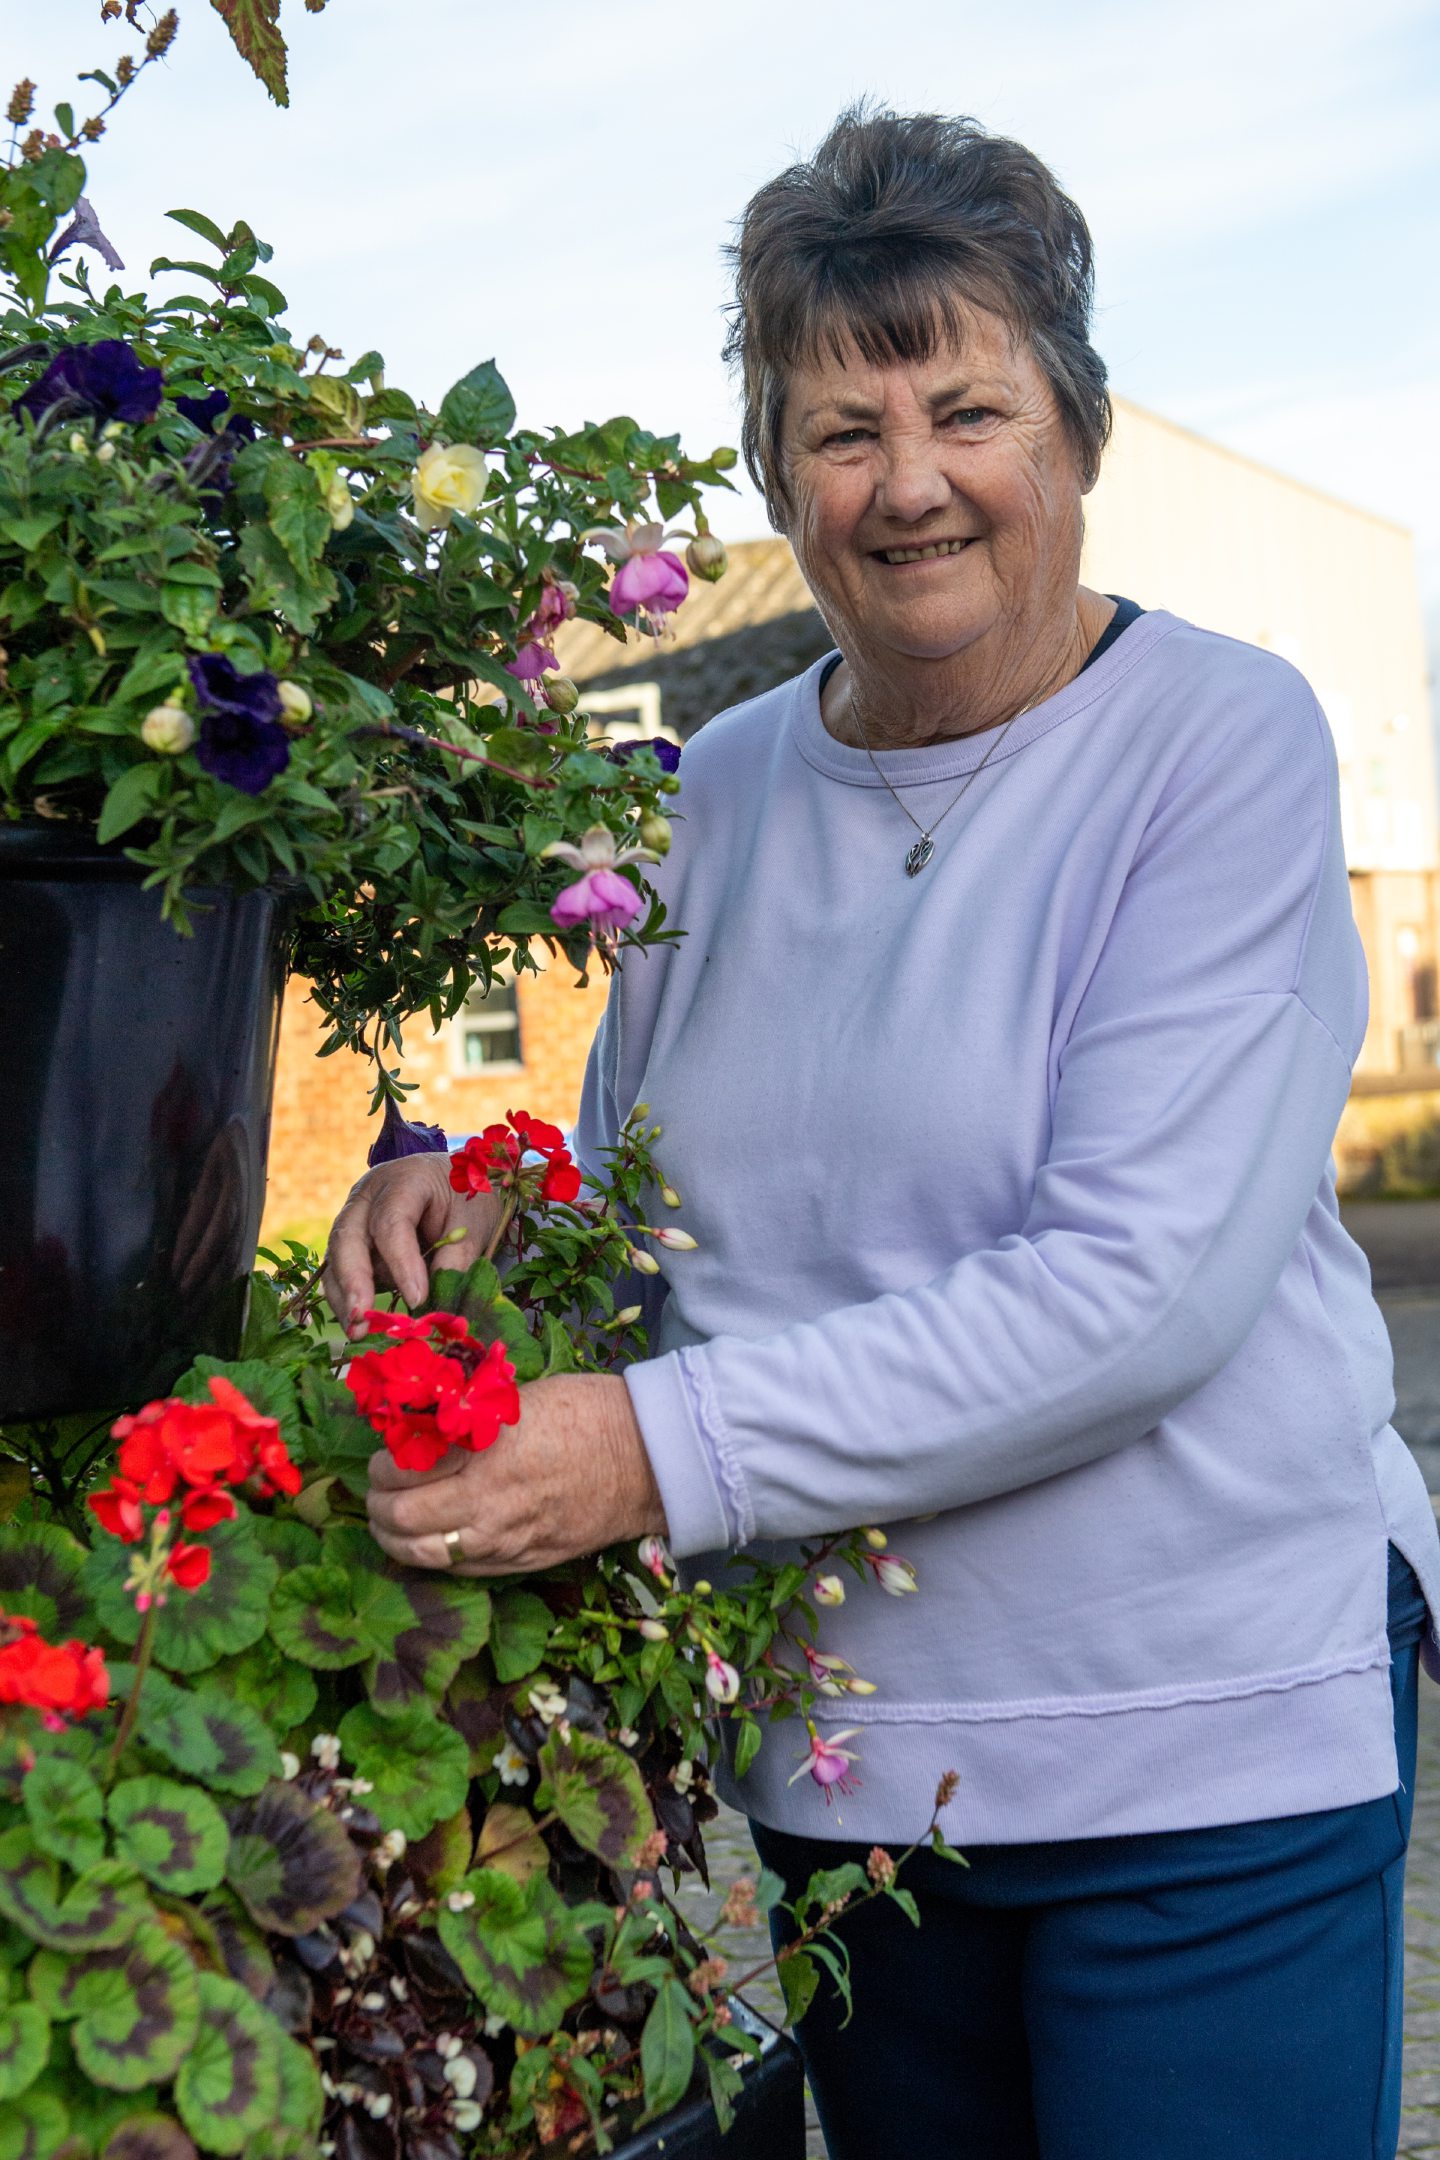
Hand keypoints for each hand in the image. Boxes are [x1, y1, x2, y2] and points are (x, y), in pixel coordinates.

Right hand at [322, 1154, 500, 1337]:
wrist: (453, 1184)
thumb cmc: (464, 1199)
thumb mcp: (473, 1222)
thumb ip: (456, 1257)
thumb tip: (437, 1304)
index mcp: (404, 1180)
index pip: (392, 1221)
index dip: (401, 1262)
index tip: (418, 1299)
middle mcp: (368, 1196)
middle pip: (348, 1236)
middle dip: (353, 1281)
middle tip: (362, 1317)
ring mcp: (354, 1217)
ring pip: (336, 1257)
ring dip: (343, 1296)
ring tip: (358, 1331)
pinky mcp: (351, 1242)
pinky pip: (338, 1270)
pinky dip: (346, 1297)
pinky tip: (358, 1324)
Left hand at [365, 1373, 666, 1574]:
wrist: (647, 1459)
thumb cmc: (587, 1412)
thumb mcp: (518, 1400)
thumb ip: (467, 1420)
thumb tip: (420, 1425)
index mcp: (484, 1452)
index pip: (403, 1471)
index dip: (382, 1466)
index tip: (382, 1458)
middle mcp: (488, 1502)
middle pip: (402, 1519)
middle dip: (377, 1507)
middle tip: (376, 1494)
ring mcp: (505, 1539)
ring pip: (423, 1554)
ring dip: (396, 1540)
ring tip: (391, 1523)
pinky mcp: (523, 1561)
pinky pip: (460, 1570)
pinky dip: (433, 1557)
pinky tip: (429, 1542)